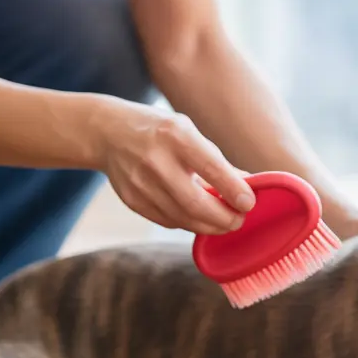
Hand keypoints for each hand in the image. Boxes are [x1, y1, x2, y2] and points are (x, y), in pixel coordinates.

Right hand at [96, 101, 255, 234]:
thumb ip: (217, 161)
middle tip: (239, 220)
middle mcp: (156, 161)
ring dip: (209, 226)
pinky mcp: (133, 201)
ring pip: (183, 219)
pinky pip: (169, 221)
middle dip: (224, 219)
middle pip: (196, 204)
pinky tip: (198, 218)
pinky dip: (189, 223)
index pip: (212, 169)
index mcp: (176, 136)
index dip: (234, 191)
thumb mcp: (189, 132)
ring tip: (224, 222)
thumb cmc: (160, 131)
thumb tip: (249, 187)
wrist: (108, 133)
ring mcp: (141, 183)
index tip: (249, 203)